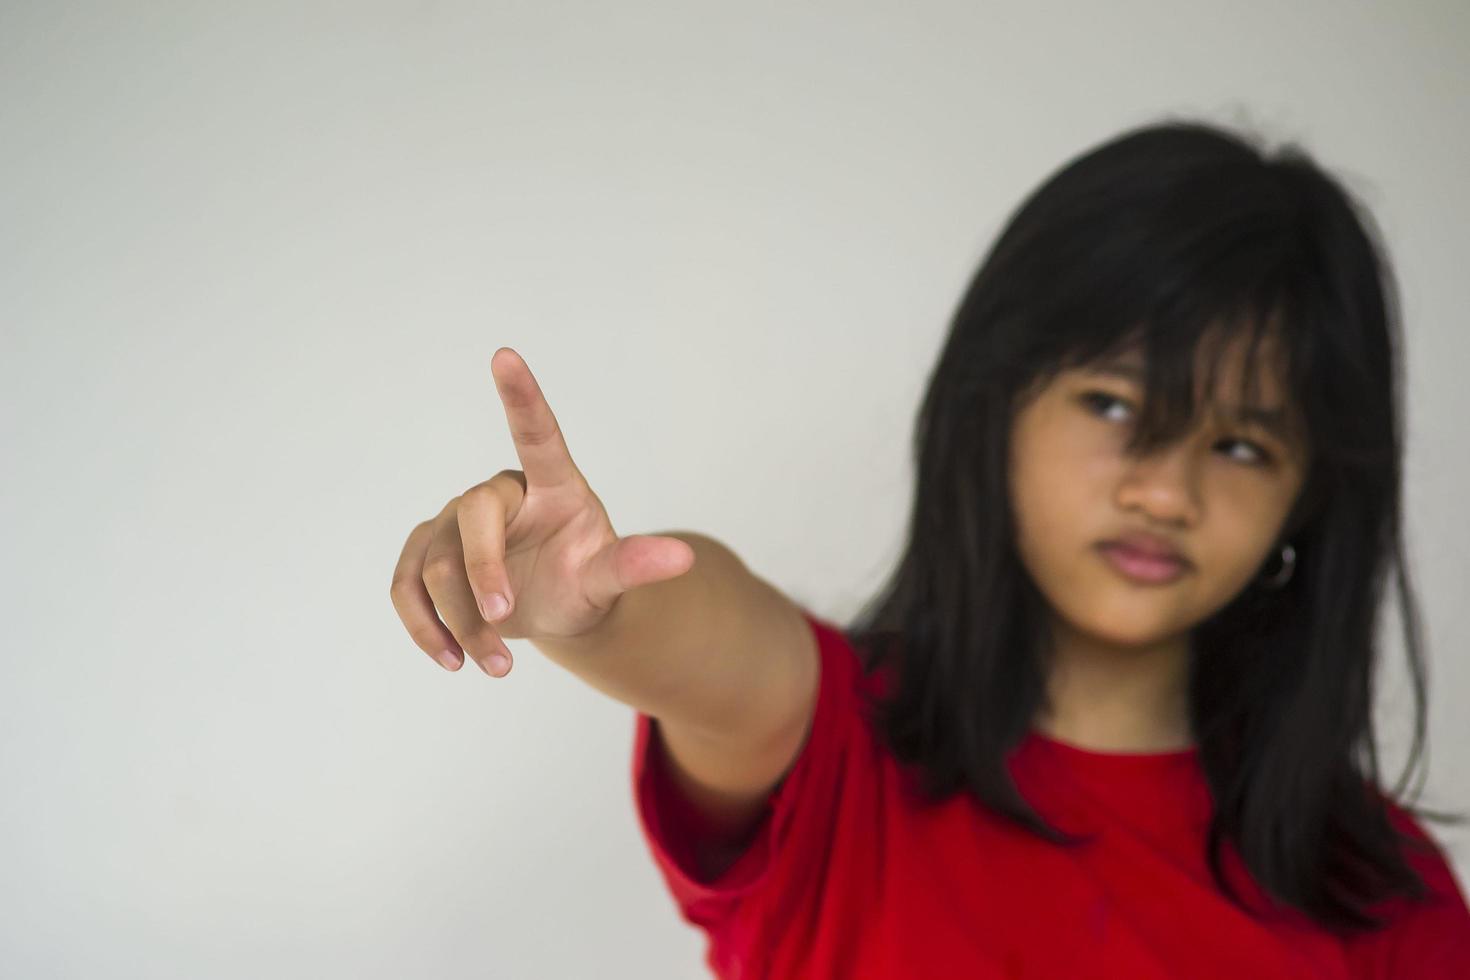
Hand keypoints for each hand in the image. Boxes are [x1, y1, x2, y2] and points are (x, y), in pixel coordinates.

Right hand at [389, 347, 695, 675]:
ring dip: (461, 621)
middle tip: (505, 618)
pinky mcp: (425, 553)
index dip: (522, 396)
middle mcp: (499, 495)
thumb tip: (684, 558)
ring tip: (494, 664)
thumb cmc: (582, 580)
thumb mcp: (608, 577)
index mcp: (552, 485)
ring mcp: (454, 521)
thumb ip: (636, 565)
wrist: (551, 610)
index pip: (537, 433)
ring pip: (436, 565)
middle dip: (483, 573)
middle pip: (472, 517)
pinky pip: (406, 585)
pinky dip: (424, 627)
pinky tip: (451, 659)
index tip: (505, 354)